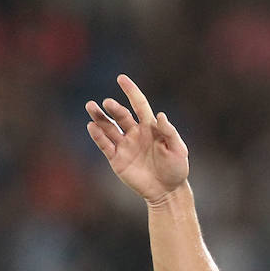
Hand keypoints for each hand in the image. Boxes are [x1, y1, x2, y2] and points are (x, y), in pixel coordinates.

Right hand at [85, 75, 187, 203]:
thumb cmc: (176, 169)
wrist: (168, 191)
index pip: (139, 105)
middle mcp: (135, 133)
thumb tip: (160, 115)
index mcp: (150, 128)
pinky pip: (105, 145)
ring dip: (99, 117)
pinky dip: (98, 136)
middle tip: (108, 103)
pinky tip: (92, 127)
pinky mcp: (117, 159)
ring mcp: (125, 145)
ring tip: (91, 106)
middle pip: (121, 115)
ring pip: (109, 127)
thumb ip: (169, 132)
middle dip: (114, 108)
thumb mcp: (178, 150)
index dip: (131, 91)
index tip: (121, 78)